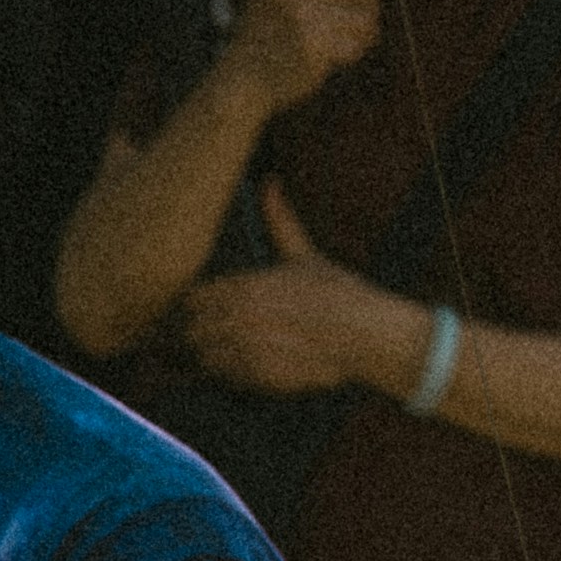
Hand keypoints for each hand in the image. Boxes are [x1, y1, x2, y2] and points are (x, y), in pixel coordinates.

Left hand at [174, 183, 410, 398]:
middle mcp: (240, 316)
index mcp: (245, 285)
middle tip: (215, 336)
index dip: (195, 305)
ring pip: (205, 356)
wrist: (368, 336)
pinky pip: (228, 378)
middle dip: (197, 333)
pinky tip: (251, 366)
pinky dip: (232, 376)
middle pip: (191, 330)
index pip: (192, 298)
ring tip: (233, 353)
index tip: (206, 310)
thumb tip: (271, 182)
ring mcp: (248, 348)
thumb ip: (279, 221)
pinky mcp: (260, 375)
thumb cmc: (340, 294)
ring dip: (212, 356)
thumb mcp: (306, 255)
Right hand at [218, 0, 381, 115]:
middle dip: (369, 7)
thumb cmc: (266, 30)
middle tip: (362, 25)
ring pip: (363, 17)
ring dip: (363, 34)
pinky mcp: (311, 42)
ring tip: (347, 42)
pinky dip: (352, 54)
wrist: (244, 77)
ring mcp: (298, 11)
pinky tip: (337, 59)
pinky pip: (355, 43)